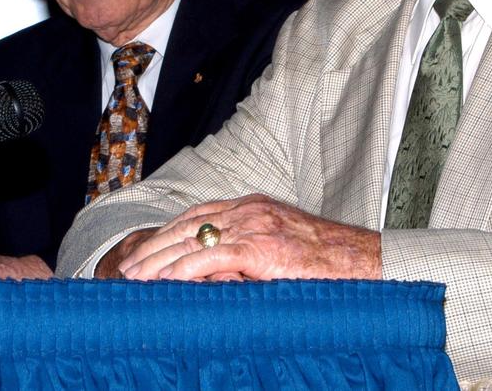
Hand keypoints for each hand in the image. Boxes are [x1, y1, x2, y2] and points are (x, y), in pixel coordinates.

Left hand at [117, 194, 379, 281]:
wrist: (365, 263)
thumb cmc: (329, 266)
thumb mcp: (280, 255)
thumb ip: (246, 259)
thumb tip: (212, 277)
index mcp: (254, 208)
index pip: (199, 216)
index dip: (168, 234)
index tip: (146, 253)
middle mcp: (249, 210)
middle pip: (187, 224)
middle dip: (154, 247)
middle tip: (127, 269)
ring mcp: (254, 225)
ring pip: (192, 239)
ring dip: (158, 260)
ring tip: (135, 279)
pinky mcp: (260, 247)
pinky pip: (210, 257)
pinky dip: (182, 270)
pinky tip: (163, 283)